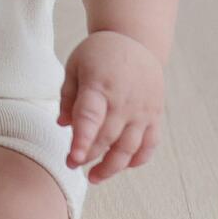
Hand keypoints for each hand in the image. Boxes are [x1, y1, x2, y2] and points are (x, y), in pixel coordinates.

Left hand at [57, 30, 164, 181]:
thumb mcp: (75, 65)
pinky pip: (149, 145)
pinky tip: (122, 166)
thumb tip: (63, 125)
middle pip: (107, 138)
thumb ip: (67, 96)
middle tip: (71, 165)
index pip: (91, 117)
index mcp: (100, 85)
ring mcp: (142, 110)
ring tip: (94, 177)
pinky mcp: (155, 115)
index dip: (82, 140)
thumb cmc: (99, 54)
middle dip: (89, 156)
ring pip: (129, 148)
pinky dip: (137, 160)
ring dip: (112, 167)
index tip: (73, 158)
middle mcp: (124, 100)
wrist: (136, 40)